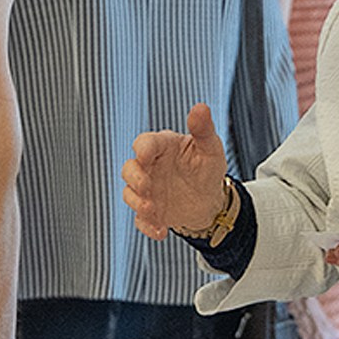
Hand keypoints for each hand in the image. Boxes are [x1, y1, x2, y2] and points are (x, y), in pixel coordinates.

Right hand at [122, 103, 228, 239]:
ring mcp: (147, 191)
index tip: (146, 156)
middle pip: (128, 169)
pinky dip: (147, 226)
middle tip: (148, 188)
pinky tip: (162, 232)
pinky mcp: (150, 212)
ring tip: (154, 211)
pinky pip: (140, 220)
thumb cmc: (207, 167)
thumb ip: (203, 129)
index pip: (143, 143)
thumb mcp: (210, 148)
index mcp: (161, 147)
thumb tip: (201, 107)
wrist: (210, 200)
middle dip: (134, 179)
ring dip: (138, 203)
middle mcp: (149, 168)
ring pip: (129, 194)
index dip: (142, 149)